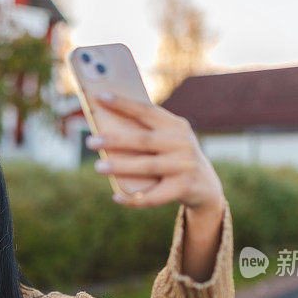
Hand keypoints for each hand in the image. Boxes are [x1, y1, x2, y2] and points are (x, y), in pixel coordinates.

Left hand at [86, 92, 224, 215]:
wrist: (206, 186)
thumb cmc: (175, 157)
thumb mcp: (169, 140)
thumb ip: (147, 133)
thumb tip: (106, 131)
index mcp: (176, 125)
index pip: (147, 111)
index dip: (124, 104)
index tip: (101, 97)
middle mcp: (182, 143)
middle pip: (143, 140)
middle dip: (115, 140)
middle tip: (91, 141)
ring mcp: (184, 166)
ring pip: (147, 166)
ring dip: (120, 166)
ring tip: (98, 166)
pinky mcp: (183, 188)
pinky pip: (153, 196)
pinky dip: (133, 199)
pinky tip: (116, 197)